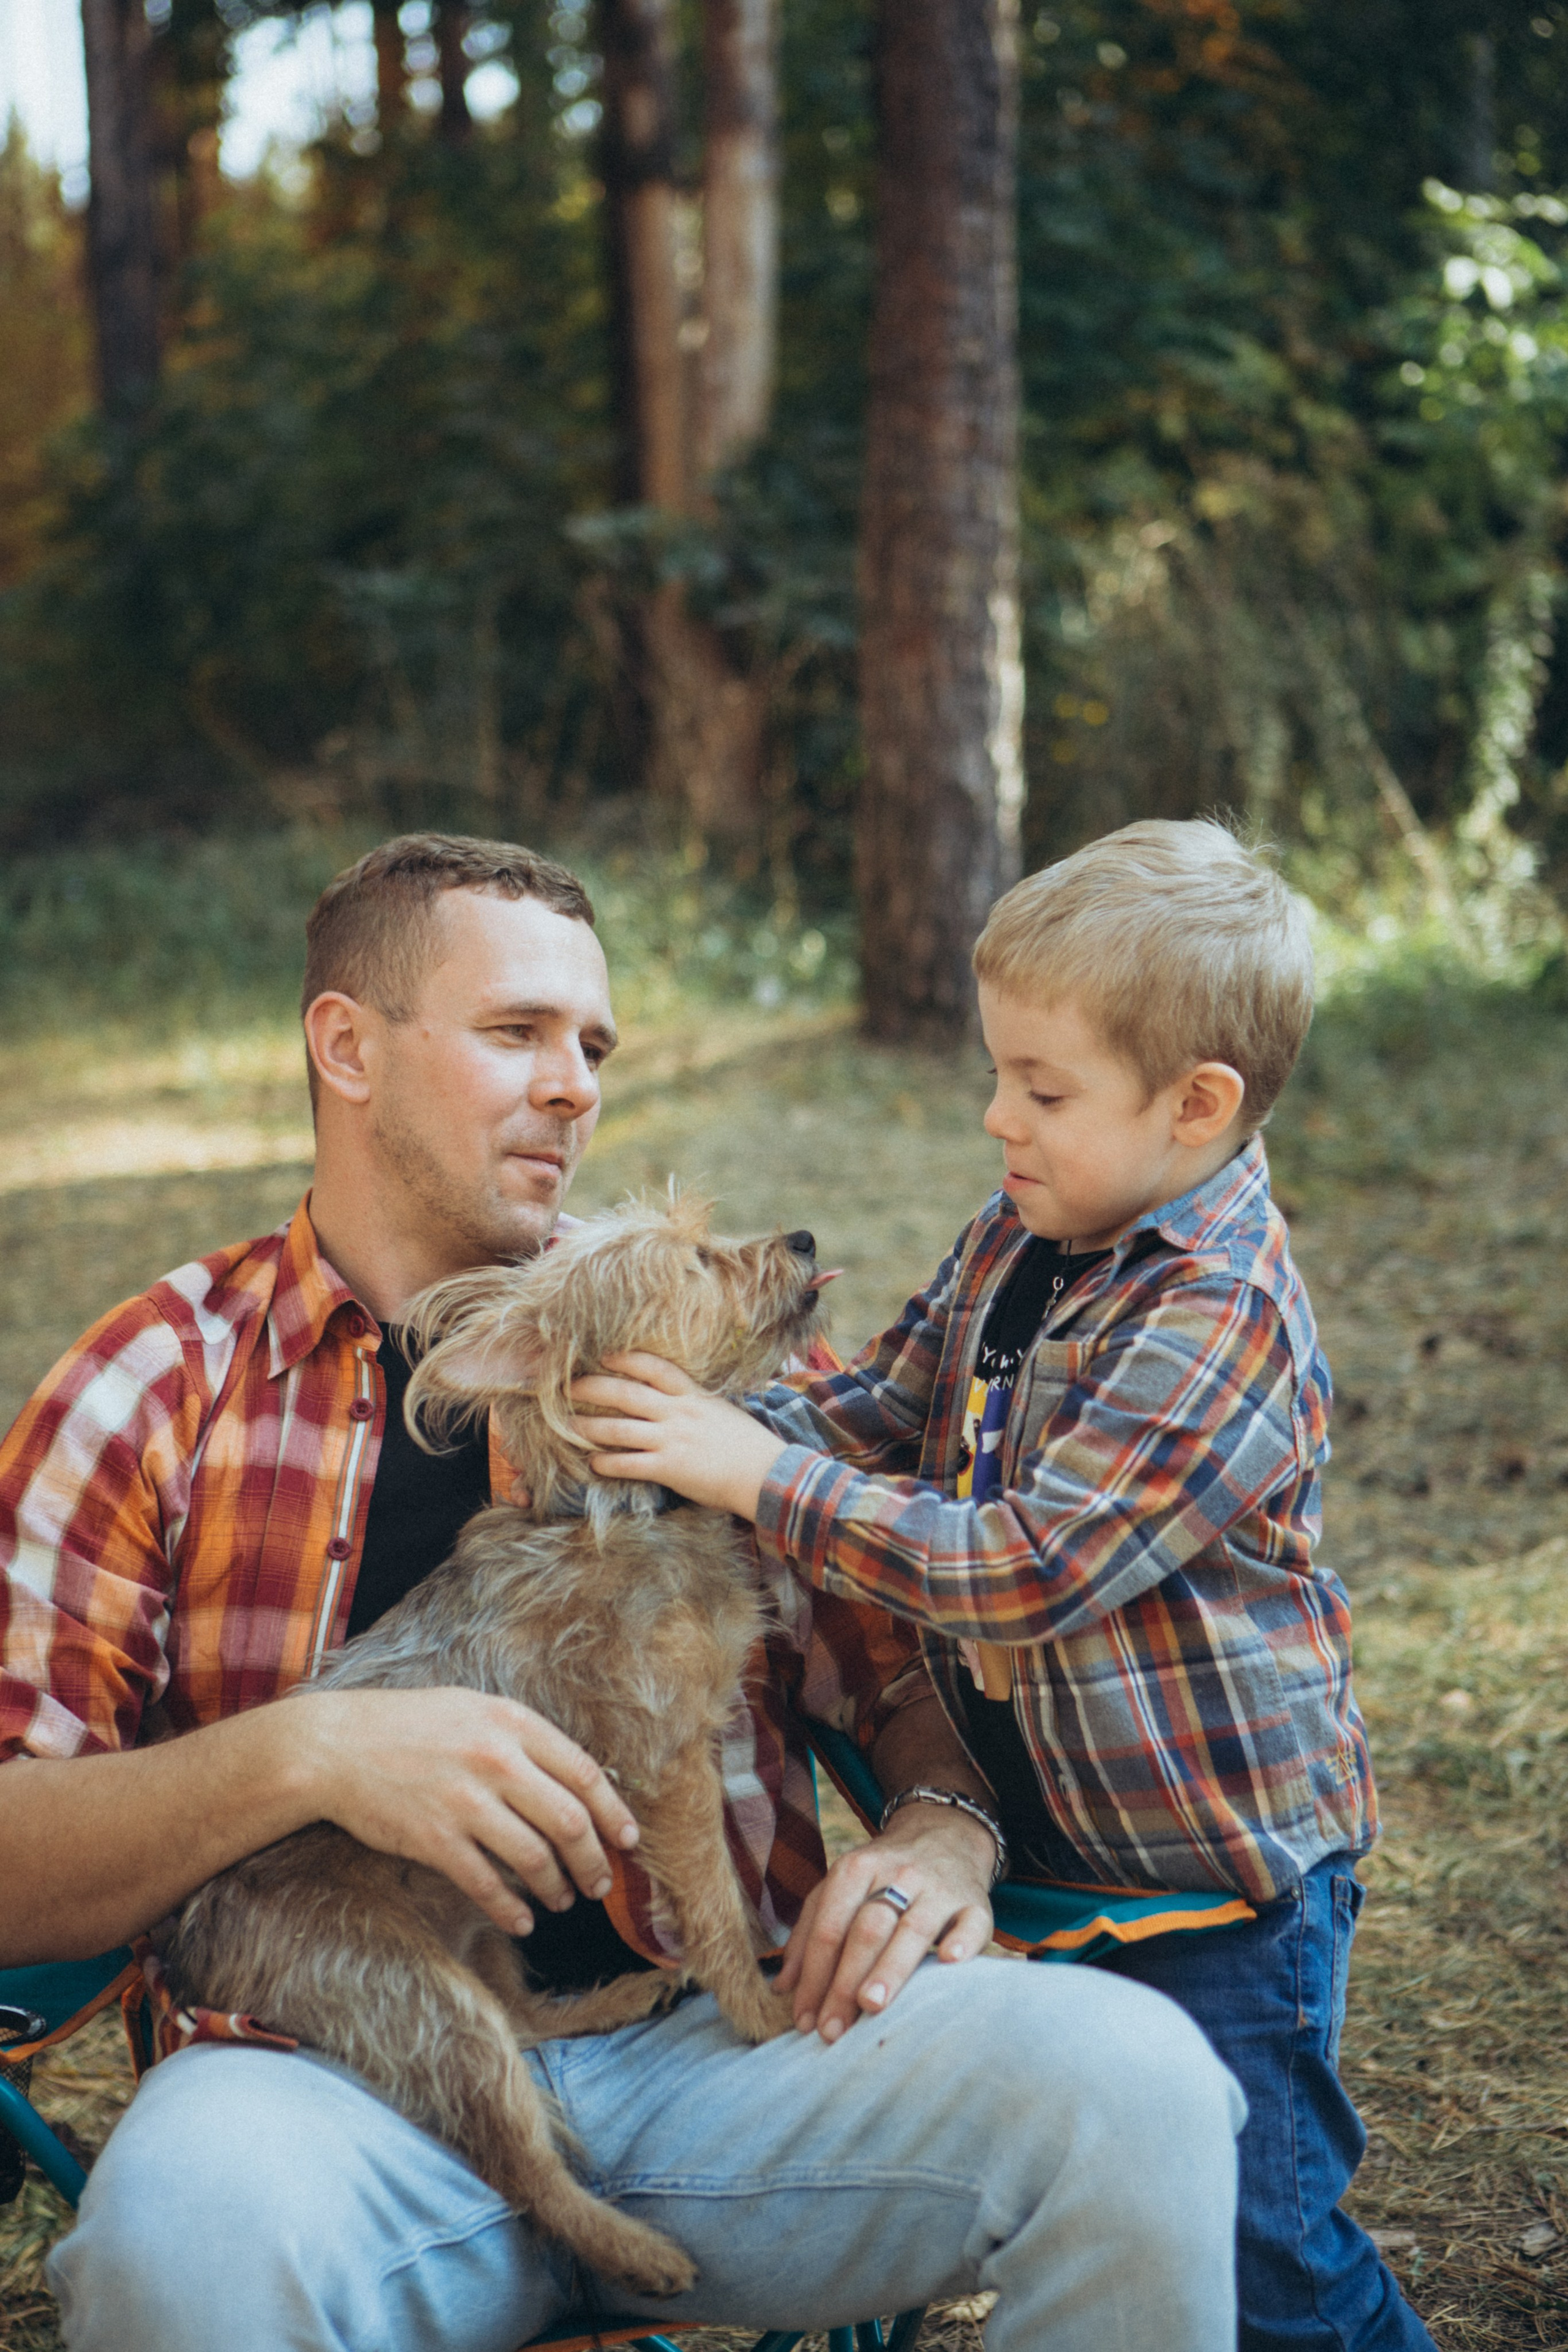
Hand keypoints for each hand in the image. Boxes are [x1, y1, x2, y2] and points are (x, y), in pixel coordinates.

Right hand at [292, 1686, 641, 1937]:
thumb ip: (524, 1740)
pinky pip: (488, 1885)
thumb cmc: (410, 1725)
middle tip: (600, 1883)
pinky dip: (511, 1910)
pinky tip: (521, 1921)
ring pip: (536, 1858)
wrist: (336, 1745)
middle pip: (571, 1822)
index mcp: (512, 1723)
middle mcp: (496, 1760)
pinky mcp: (435, 1840)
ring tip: (563, 1901)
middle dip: (594, 1861)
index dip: (615, 1813)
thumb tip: (575, 1781)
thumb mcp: (475, 1710)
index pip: (586, 1774)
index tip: (628, 1840)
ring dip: (558, 1888)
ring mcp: (466, 1802)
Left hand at [570, 1352, 788, 1519]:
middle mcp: (679, 1412)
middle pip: (626, 1393)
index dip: (626, 1359)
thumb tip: (679, 1402)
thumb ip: (697, 1405)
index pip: (654, 1368)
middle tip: (567, 1387)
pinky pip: (630, 1463)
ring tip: (568, 1426)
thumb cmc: (749, 1445)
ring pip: (619, 1428)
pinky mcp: (670, 1467)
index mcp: (693, 1396)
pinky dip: (607, 1463)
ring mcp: (673, 1439)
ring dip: (589, 1427)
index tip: (605, 1356)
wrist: (767, 1474)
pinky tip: (593, 1463)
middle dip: (593, 1388)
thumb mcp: (722, 1413)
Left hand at [775, 1806, 994, 2042]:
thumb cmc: (883, 1875)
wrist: (945, 1836)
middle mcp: (898, 1873)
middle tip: (833, 2029)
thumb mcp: (840, 1886)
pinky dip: (962, 1942)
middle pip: (867, 1930)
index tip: (804, 2019)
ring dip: (891, 1968)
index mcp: (856, 1867)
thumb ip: (809, 1931)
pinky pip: (972, 1923)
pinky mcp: (976, 1902)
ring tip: (871, 2005)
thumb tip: (783, 1987)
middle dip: (845, 1982)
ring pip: (914, 1929)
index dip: (813, 1975)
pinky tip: (949, 1962)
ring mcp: (939, 1887)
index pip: (829, 1926)